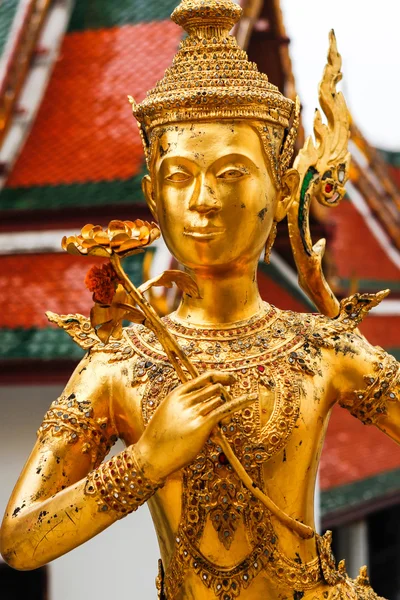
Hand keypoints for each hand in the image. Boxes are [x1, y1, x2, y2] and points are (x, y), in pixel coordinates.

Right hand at [134, 371, 255, 480]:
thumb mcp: (169, 413)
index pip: (204, 379)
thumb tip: (210, 402)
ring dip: (224, 412)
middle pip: (215, 390)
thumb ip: (186, 405)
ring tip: (217, 428)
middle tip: (222, 416)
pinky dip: (240, 403)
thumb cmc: (160, 439)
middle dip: (224, 398)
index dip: (220, 377)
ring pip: (220, 402)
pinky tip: (252, 398)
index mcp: (177, 394)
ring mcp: (193, 413)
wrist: (150, 457)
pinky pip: (224, 410)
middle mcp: (186, 401)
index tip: (232, 379)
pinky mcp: (200, 426)